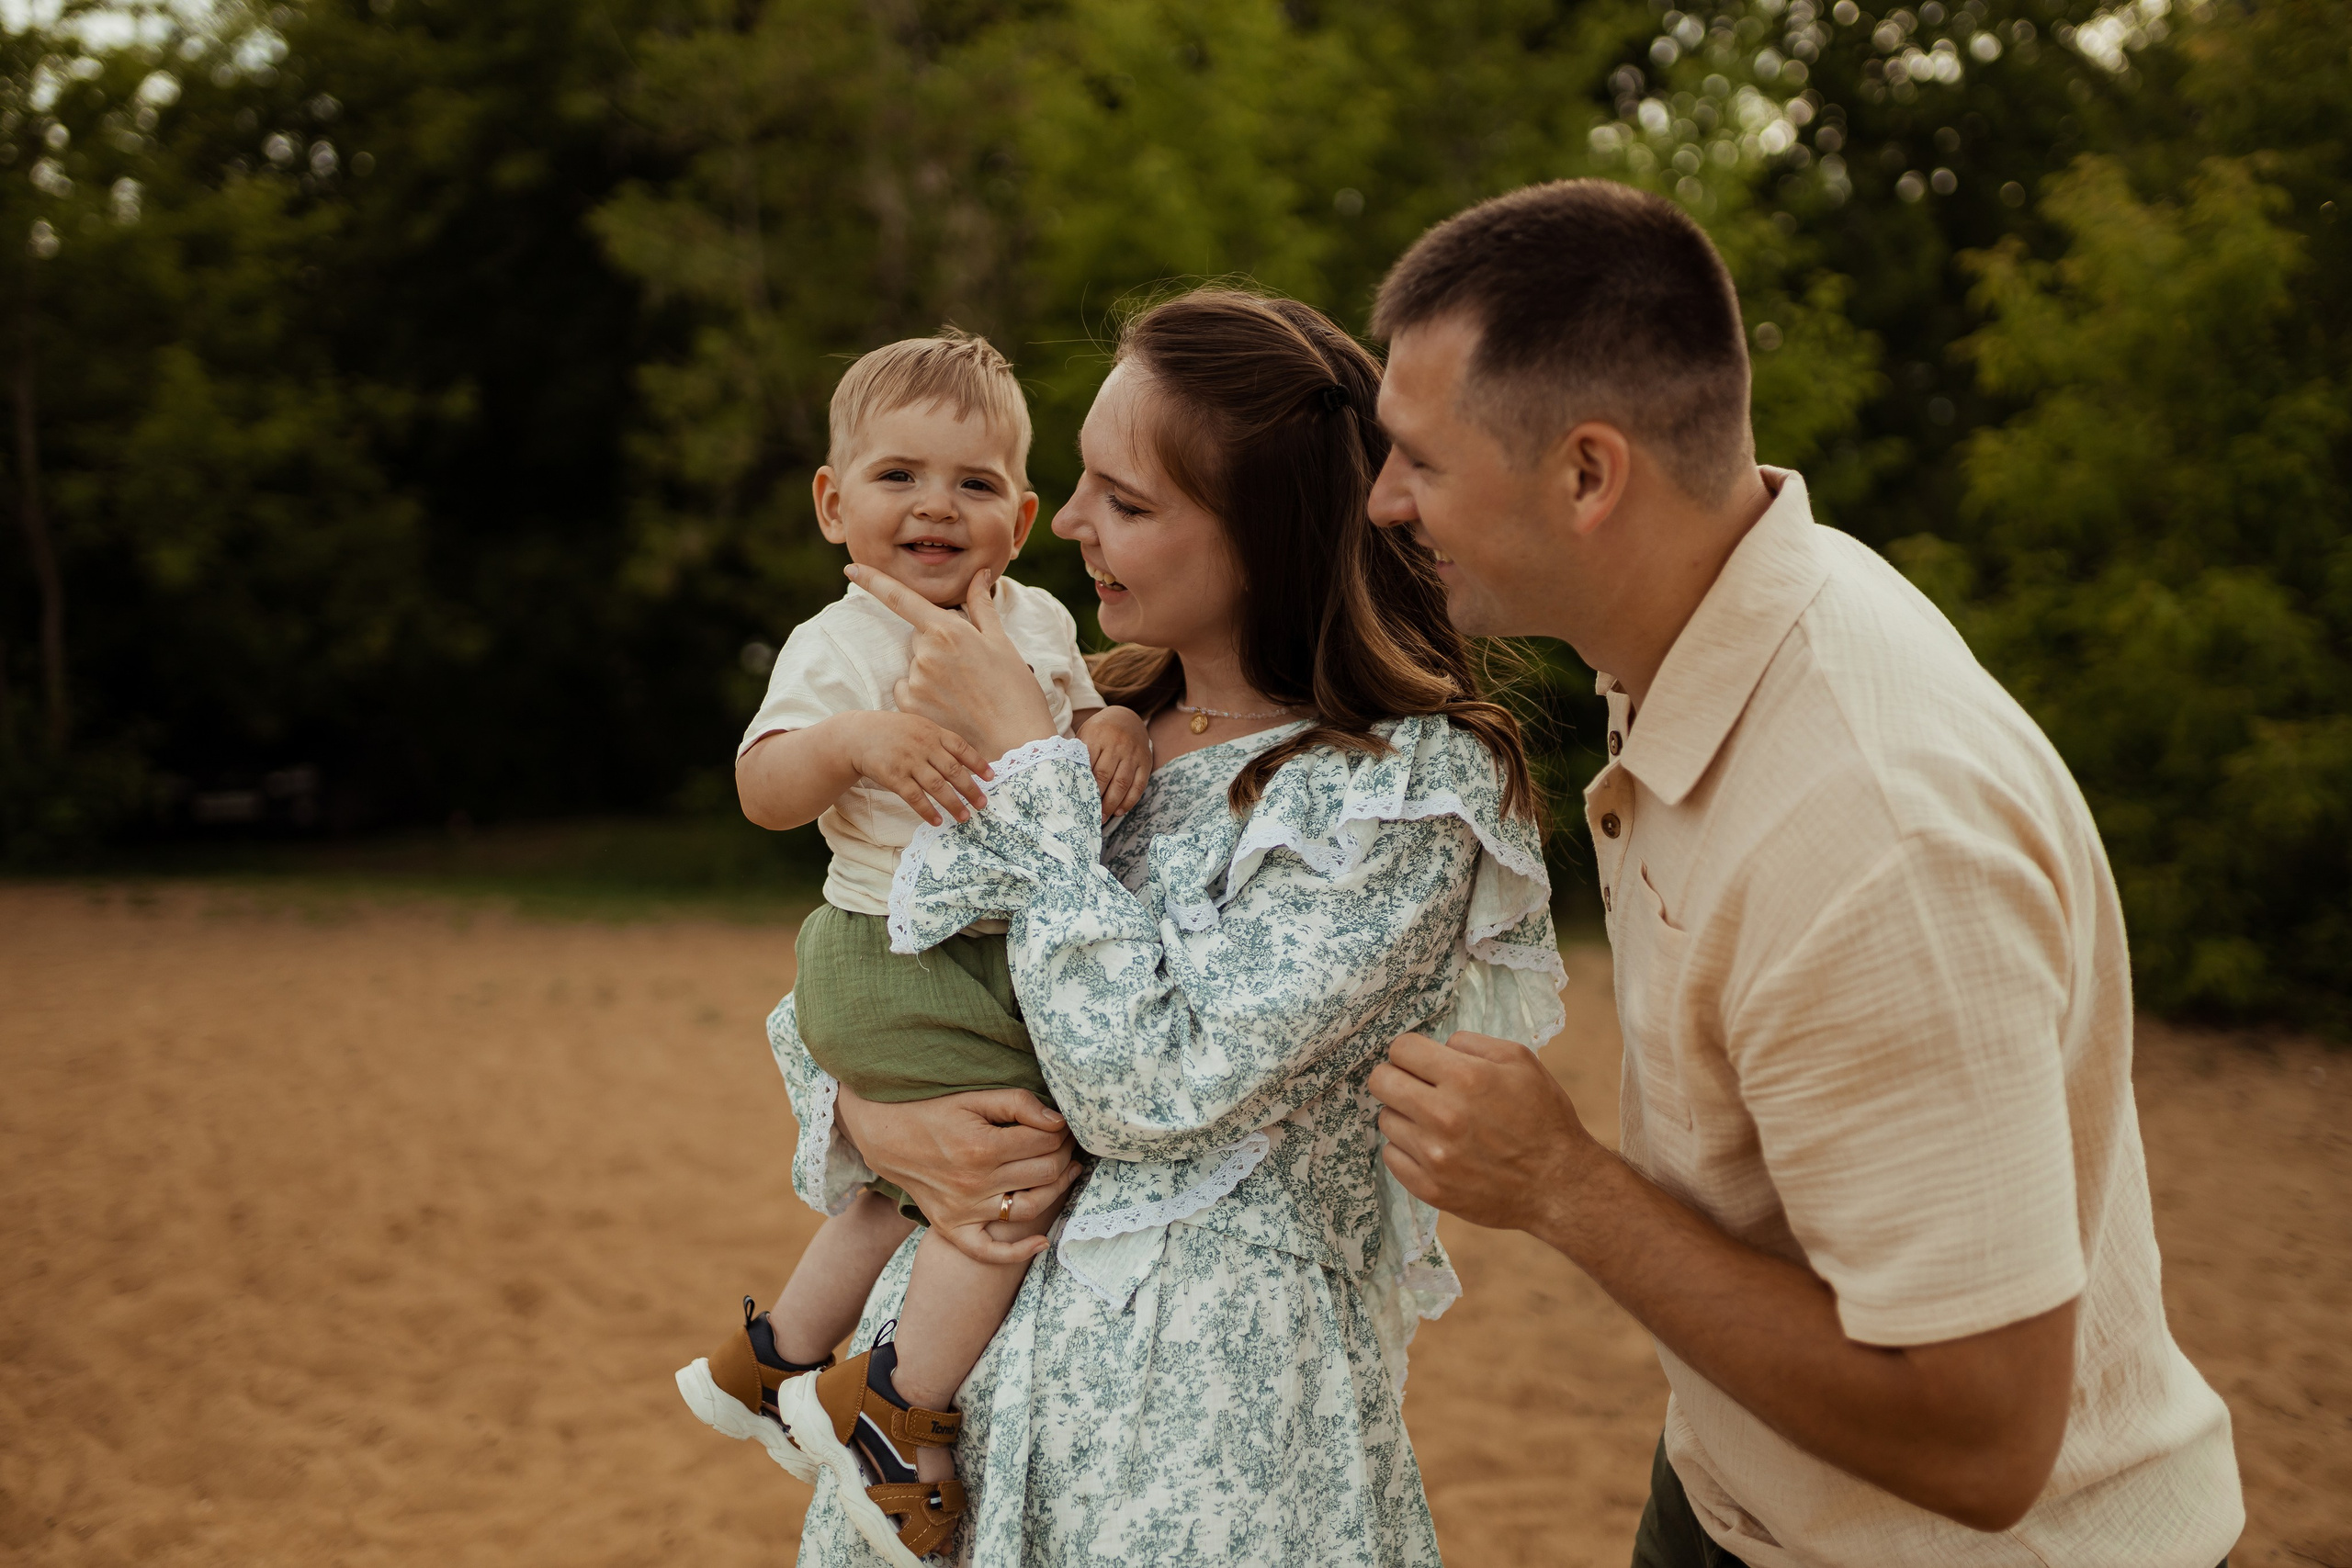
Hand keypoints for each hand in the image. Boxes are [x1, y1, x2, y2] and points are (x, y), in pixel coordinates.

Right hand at [834, 710, 993, 826]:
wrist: (857, 735)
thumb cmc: (893, 733)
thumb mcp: (918, 727)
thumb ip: (940, 741)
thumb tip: (966, 761)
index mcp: (933, 732)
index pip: (961, 748)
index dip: (978, 763)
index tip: (991, 777)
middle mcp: (923, 746)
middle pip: (953, 770)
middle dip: (970, 789)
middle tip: (982, 804)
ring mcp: (908, 761)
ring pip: (937, 786)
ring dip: (953, 804)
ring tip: (964, 817)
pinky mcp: (893, 776)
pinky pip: (914, 797)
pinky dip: (927, 810)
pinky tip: (937, 821)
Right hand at [834, 1086, 1081, 1264]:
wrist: (885, 1136)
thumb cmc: (933, 1112)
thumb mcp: (973, 1098)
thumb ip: (1017, 1104)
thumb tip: (1057, 1122)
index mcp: (982, 1147)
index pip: (1045, 1143)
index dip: (1063, 1132)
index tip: (1066, 1125)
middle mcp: (974, 1183)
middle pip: (1044, 1173)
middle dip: (1064, 1155)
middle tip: (1068, 1144)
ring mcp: (964, 1210)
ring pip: (1030, 1208)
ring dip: (1057, 1190)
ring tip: (1067, 1172)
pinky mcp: (952, 1228)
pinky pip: (989, 1251)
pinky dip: (1018, 1252)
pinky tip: (1042, 1241)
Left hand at [848, 565, 1056, 761]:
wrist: (1015, 741)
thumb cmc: (1015, 689)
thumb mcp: (1002, 642)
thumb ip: (982, 605)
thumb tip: (979, 574)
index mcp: (948, 630)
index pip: (900, 598)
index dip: (873, 580)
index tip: (851, 567)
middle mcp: (926, 652)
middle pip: (919, 636)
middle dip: (937, 643)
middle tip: (969, 666)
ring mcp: (916, 680)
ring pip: (915, 664)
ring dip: (932, 671)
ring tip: (963, 692)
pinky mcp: (910, 706)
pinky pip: (906, 689)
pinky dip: (922, 694)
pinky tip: (948, 706)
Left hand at [1076, 706, 1152, 819]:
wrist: (1126, 718)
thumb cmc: (1099, 732)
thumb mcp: (1085, 735)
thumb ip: (1076, 754)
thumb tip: (1062, 780)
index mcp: (1096, 736)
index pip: (1088, 766)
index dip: (1082, 786)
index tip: (1076, 803)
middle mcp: (1116, 744)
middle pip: (1105, 776)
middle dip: (1096, 798)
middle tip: (1089, 815)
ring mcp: (1132, 753)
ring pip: (1122, 783)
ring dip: (1112, 803)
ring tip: (1103, 817)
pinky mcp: (1145, 761)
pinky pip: (1139, 785)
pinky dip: (1129, 801)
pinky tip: (1119, 811)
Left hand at [1368, 1029, 1604, 1233]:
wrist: (1559, 1185)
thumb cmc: (1544, 1118)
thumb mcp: (1521, 1061)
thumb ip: (1473, 1044)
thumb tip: (1438, 1046)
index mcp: (1466, 1078)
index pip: (1401, 1049)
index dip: (1411, 1051)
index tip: (1422, 1061)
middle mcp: (1443, 1115)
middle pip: (1381, 1081)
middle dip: (1398, 1077)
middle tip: (1418, 1087)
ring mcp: (1433, 1155)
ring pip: (1386, 1119)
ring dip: (1405, 1116)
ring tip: (1436, 1122)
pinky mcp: (1429, 1187)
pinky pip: (1391, 1156)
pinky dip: (1407, 1149)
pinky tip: (1434, 1148)